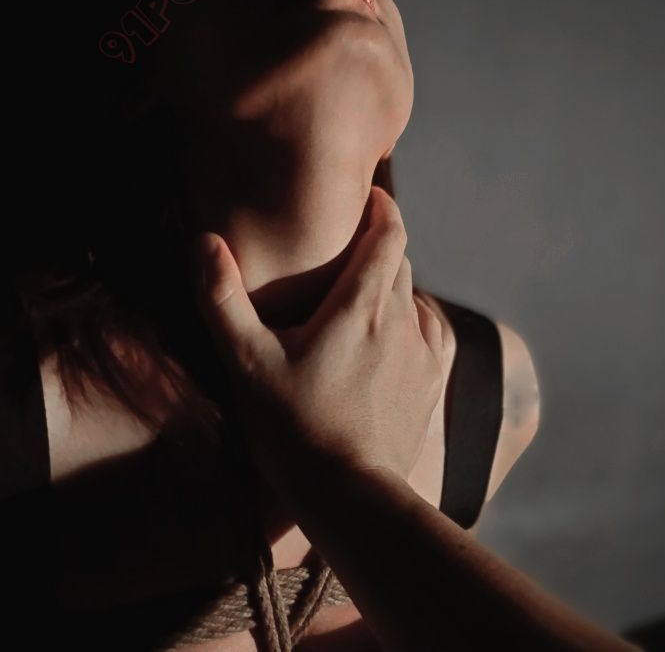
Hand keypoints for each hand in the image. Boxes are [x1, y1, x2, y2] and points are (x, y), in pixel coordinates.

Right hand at [194, 185, 444, 502]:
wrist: (351, 495)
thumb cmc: (294, 425)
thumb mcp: (246, 362)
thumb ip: (222, 298)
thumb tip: (205, 241)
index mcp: (363, 303)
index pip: (389, 232)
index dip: (383, 208)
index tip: (370, 197)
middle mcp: (402, 318)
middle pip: (400, 261)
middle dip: (380, 245)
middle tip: (350, 247)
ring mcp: (423, 352)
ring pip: (414, 297)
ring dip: (393, 285)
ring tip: (363, 294)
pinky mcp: (432, 382)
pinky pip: (430, 332)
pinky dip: (413, 320)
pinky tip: (396, 333)